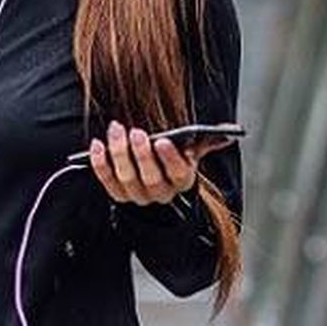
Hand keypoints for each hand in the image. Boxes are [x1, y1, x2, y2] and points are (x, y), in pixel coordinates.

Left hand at [87, 120, 230, 205]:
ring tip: (117, 129)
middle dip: (142, 155)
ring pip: (127, 179)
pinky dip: (100, 163)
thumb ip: (207, 141)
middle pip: (150, 178)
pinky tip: (97, 144)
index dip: (170, 159)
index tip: (163, 141)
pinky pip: (107, 180)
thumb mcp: (192, 152)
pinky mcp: (118, 194)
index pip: (179, 174)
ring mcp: (137, 196)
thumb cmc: (173, 162)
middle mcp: (160, 194)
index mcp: (183, 183)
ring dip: (119, 153)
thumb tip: (229, 132)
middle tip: (137, 132)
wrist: (156, 184)